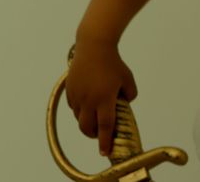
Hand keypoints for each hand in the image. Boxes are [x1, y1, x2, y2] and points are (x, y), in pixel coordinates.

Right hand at [65, 41, 138, 156]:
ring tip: (95, 116)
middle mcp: (89, 100)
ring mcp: (77, 96)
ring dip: (87, 122)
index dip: (105, 141)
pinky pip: (74, 107)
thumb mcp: (128, 79)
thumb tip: (124, 104)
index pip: (105, 127)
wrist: (93, 46)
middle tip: (100, 134)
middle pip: (88, 128)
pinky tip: (88, 103)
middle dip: (94, 135)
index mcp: (105, 99)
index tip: (105, 152)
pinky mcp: (70, 90)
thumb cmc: (114, 62)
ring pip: (79, 118)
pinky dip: (80, 110)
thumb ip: (130, 94)